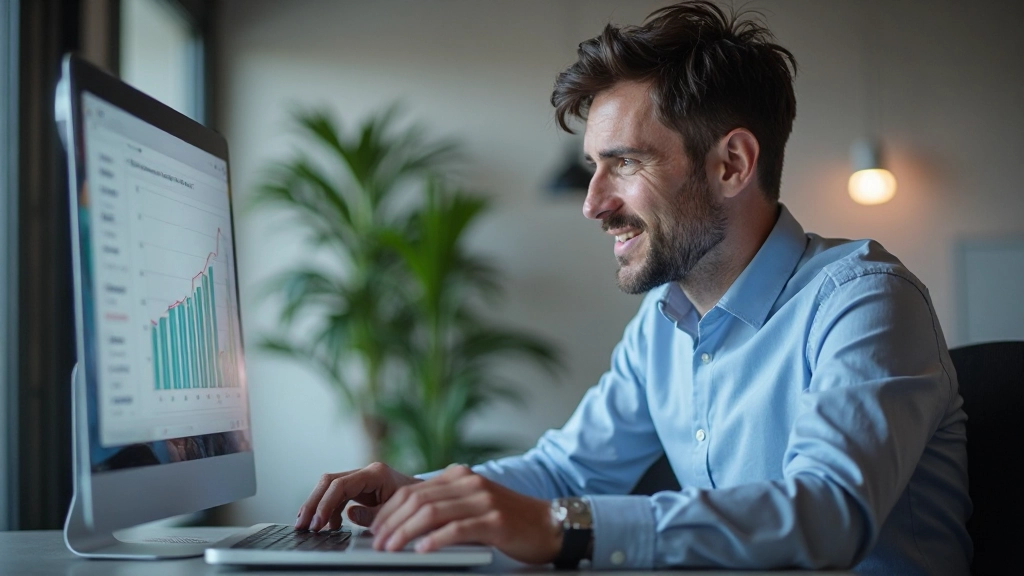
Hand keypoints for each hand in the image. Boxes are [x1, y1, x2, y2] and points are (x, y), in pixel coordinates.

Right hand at [295, 462, 420, 531]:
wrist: (429, 497)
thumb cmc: (416, 503)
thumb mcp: (396, 511)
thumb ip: (373, 514)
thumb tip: (348, 514)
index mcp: (376, 473)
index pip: (341, 485)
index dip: (325, 504)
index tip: (318, 523)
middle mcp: (366, 472)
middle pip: (329, 482)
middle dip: (313, 502)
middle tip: (302, 524)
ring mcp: (361, 478)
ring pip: (329, 487)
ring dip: (317, 506)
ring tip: (309, 527)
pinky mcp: (360, 487)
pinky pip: (337, 495)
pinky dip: (329, 510)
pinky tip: (329, 525)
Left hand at [370, 464, 562, 564]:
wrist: (550, 525)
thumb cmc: (509, 521)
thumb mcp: (472, 507)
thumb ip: (444, 507)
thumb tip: (403, 522)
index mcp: (459, 477)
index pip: (412, 491)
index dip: (388, 511)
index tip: (373, 530)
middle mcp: (469, 483)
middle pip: (417, 499)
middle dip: (391, 523)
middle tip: (378, 543)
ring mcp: (483, 500)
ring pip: (431, 512)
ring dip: (405, 532)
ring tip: (391, 549)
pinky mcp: (495, 521)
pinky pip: (457, 528)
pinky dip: (435, 540)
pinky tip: (422, 550)